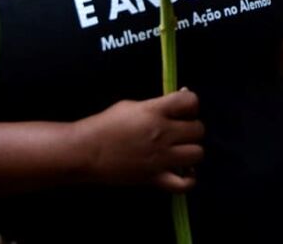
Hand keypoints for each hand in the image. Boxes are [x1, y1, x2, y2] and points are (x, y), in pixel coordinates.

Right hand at [76, 89, 204, 192]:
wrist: (84, 152)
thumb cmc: (105, 124)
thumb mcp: (132, 106)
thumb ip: (158, 104)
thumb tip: (183, 98)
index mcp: (154, 111)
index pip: (191, 102)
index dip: (191, 105)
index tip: (183, 110)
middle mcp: (161, 134)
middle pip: (198, 129)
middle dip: (192, 129)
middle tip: (180, 132)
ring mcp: (159, 158)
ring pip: (197, 154)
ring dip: (192, 151)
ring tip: (181, 150)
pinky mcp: (154, 178)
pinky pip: (184, 184)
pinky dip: (189, 179)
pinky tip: (185, 171)